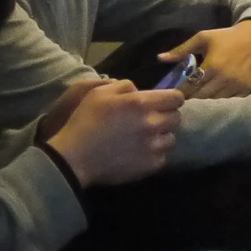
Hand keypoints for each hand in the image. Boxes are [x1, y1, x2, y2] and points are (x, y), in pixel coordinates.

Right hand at [44, 80, 184, 187]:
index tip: (163, 103)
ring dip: (161, 136)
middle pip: (176, 117)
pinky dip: (155, 154)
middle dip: (166, 116)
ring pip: (171, 138)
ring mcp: (153, 146)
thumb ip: (124, 85)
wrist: (74, 158)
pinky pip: (163, 157)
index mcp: (141, 103)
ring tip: (145, 138)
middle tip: (151, 120)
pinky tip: (140, 153)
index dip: (171, 99)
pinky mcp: (151, 165)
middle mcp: (152, 124)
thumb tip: (139, 90)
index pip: (177, 97)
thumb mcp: (99, 93)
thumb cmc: (85, 122)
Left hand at [160, 21, 250, 98]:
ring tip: (198, 98)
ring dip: (206, 100)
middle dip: (191, 98)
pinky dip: (221, 100)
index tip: (173, 94)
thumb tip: (160, 58)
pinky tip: (215, 96)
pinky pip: (229, 101)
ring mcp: (237, 85)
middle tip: (184, 98)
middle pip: (201, 97)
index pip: (190, 86)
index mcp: (212, 65)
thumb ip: (181, 50)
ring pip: (215, 101)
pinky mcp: (246, 89)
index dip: (180, 91)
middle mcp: (225, 78)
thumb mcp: (202, 38)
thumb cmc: (226, 37)